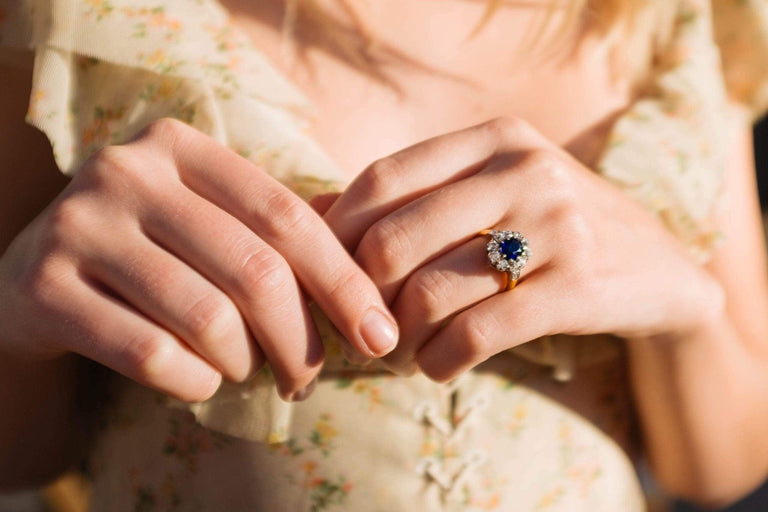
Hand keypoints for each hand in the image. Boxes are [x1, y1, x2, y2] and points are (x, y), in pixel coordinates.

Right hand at [0, 119, 396, 401]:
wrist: (32, 280)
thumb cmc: (149, 252)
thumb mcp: (210, 222)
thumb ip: (281, 233)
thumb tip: (378, 280)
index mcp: (181, 147)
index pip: (288, 218)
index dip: (345, 283)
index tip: (380, 336)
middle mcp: (127, 172)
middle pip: (256, 272)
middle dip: (302, 342)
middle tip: (310, 378)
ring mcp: (79, 225)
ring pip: (208, 320)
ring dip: (246, 365)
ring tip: (247, 372)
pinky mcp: (42, 287)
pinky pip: (152, 356)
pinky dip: (194, 383)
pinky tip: (199, 381)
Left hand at [324, 118, 722, 379]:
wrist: (659, 267)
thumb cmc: (551, 227)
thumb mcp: (493, 191)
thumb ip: (414, 196)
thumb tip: (313, 214)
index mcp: (494, 138)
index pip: (382, 178)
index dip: (337, 231)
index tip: (326, 273)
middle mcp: (524, 169)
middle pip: (393, 239)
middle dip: (361, 297)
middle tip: (360, 326)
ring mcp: (556, 225)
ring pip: (429, 292)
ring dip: (396, 339)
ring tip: (396, 353)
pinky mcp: (578, 286)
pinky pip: (475, 333)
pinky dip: (438, 360)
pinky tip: (434, 367)